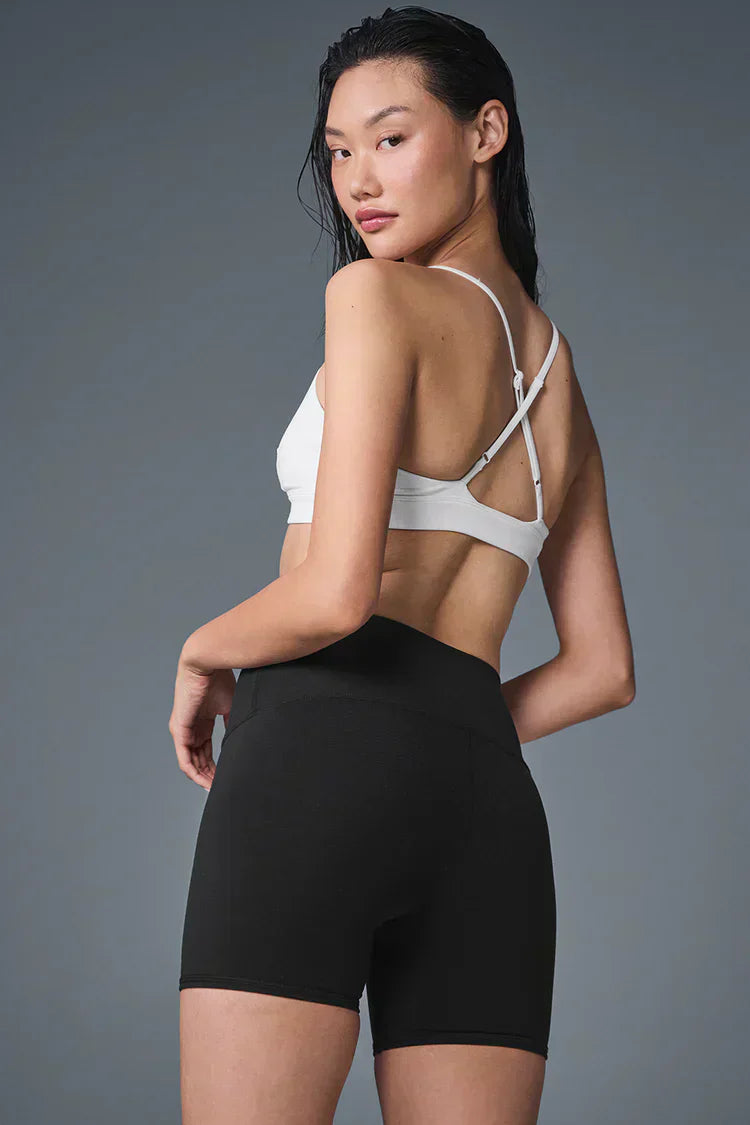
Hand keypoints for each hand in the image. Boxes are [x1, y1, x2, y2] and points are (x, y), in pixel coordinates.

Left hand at [169, 659, 236, 789]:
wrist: (206, 663)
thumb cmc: (218, 679)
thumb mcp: (230, 706)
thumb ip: (231, 724)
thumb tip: (239, 739)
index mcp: (201, 722)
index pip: (206, 751)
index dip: (215, 766)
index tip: (226, 776)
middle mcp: (189, 728)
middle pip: (198, 759)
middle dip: (209, 775)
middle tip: (221, 788)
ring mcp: (182, 730)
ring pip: (190, 762)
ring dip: (202, 777)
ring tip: (214, 788)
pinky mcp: (179, 729)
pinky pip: (184, 758)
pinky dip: (193, 772)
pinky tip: (203, 781)